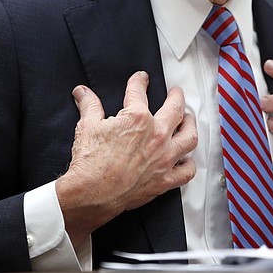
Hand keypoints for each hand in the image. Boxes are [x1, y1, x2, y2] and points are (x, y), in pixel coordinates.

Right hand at [55, 71, 196, 244]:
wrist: (91, 194)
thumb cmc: (90, 162)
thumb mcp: (87, 126)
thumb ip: (89, 105)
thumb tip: (82, 92)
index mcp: (137, 118)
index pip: (139, 92)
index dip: (139, 82)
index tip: (141, 79)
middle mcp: (157, 135)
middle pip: (176, 109)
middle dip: (176, 97)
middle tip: (176, 93)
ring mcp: (163, 158)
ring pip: (189, 137)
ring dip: (190, 125)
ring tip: (188, 120)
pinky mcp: (164, 180)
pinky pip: (187, 171)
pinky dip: (189, 164)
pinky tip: (186, 159)